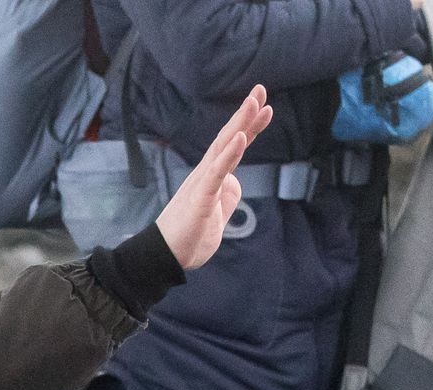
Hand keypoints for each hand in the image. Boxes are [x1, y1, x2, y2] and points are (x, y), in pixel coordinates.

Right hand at [154, 85, 270, 270]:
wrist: (167, 256)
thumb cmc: (190, 236)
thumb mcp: (218, 213)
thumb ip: (228, 194)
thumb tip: (235, 181)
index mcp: (213, 177)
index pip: (233, 145)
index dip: (249, 125)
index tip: (265, 107)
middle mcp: (207, 174)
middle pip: (229, 137)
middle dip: (246, 114)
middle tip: (260, 89)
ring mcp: (203, 183)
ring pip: (223, 148)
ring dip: (240, 124)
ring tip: (254, 103)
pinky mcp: (201, 198)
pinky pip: (217, 172)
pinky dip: (229, 153)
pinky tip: (240, 137)